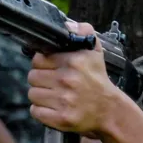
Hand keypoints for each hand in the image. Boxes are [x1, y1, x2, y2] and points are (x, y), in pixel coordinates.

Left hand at [27, 21, 119, 135]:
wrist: (110, 110)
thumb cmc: (98, 80)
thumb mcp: (95, 52)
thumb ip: (83, 31)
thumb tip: (67, 24)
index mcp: (74, 62)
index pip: (38, 59)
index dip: (43, 64)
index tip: (53, 69)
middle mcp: (68, 80)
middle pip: (32, 77)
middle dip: (41, 80)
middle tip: (54, 83)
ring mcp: (64, 101)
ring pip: (33, 94)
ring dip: (41, 95)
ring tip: (55, 96)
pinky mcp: (61, 118)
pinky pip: (36, 111)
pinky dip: (42, 111)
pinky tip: (54, 107)